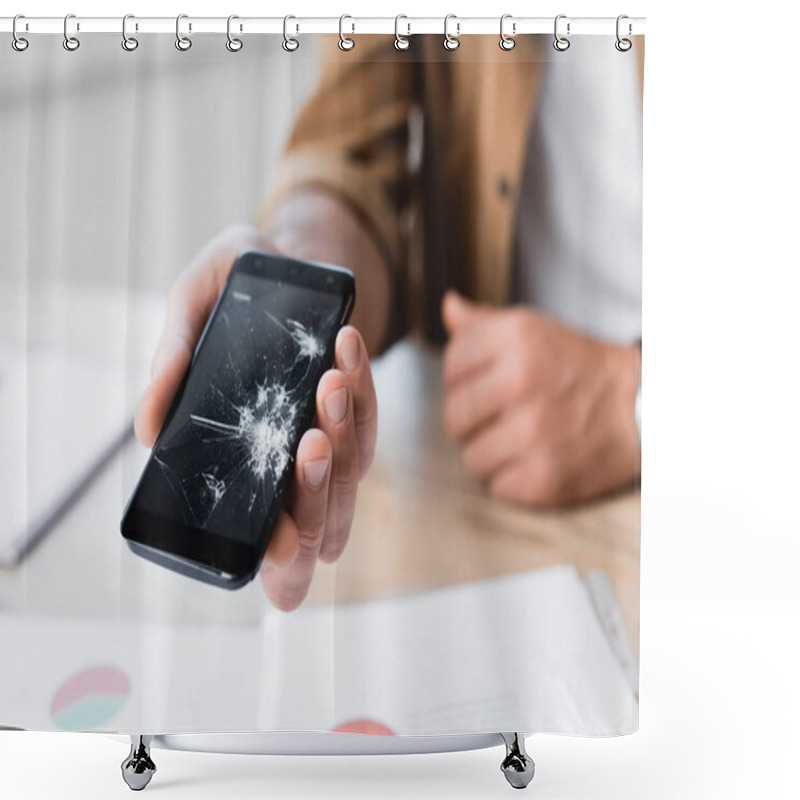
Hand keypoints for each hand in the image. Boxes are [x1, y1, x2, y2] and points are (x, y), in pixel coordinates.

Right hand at [134, 224, 377, 609]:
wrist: (275, 264)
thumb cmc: (221, 297)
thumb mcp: (189, 314)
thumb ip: (170, 364)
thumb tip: (146, 431)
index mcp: (243, 475)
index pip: (271, 547)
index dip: (279, 559)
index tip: (282, 543)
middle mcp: (288, 471)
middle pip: (320, 521)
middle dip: (316, 491)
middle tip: (308, 442)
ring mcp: (327, 447)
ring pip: (350, 470)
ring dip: (343, 432)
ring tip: (327, 383)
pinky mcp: (355, 415)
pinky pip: (368, 418)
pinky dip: (362, 388)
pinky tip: (346, 349)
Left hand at [441, 291, 640, 506]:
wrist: (643, 409)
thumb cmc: (582, 371)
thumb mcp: (535, 332)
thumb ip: (485, 324)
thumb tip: (450, 306)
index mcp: (516, 338)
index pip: (453, 364)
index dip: (466, 379)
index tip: (488, 383)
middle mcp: (522, 381)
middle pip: (455, 416)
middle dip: (474, 422)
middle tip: (504, 417)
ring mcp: (533, 431)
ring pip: (471, 458)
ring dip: (492, 455)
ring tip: (522, 440)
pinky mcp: (544, 475)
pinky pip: (497, 487)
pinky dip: (515, 481)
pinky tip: (537, 460)